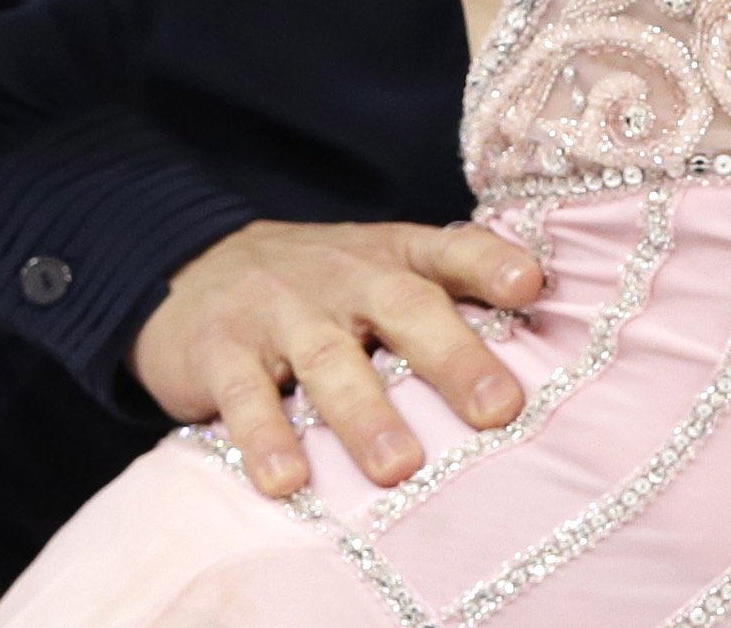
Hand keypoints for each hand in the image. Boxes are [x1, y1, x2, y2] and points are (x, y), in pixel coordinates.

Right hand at [130, 217, 545, 498]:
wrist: (192, 267)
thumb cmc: (318, 287)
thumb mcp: (378, 273)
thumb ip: (445, 301)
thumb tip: (538, 361)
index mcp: (390, 256)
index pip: (450, 251)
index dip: (491, 263)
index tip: (531, 286)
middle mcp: (342, 275)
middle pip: (404, 307)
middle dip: (452, 358)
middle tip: (497, 410)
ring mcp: (279, 308)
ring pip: (329, 357)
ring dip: (365, 414)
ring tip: (399, 467)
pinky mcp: (219, 348)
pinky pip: (244, 393)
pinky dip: (265, 437)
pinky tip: (287, 479)